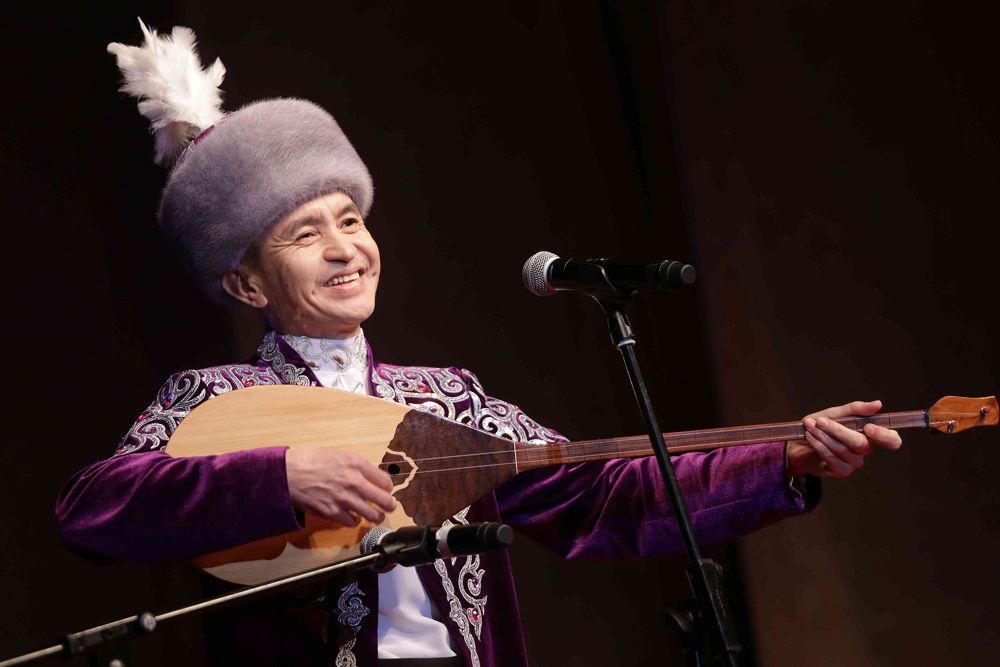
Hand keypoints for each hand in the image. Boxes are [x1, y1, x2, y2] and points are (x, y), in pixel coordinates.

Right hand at [285, 448, 395, 525]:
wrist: (287, 473)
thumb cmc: (309, 460)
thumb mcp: (338, 454)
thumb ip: (355, 466)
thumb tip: (368, 476)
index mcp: (357, 463)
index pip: (385, 480)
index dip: (387, 487)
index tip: (385, 489)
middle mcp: (354, 481)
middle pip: (385, 500)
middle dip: (389, 505)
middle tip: (389, 506)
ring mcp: (344, 499)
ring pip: (372, 515)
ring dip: (375, 516)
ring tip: (375, 515)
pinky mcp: (333, 513)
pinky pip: (352, 522)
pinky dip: (354, 520)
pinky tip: (351, 516)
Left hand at [786, 400, 902, 477]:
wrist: (798, 443)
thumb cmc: (821, 427)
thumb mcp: (836, 413)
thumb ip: (856, 409)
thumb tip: (878, 404)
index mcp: (870, 435)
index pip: (892, 440)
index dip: (884, 435)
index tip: (868, 427)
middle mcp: (866, 450)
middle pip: (862, 444)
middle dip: (839, 430)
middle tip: (821, 421)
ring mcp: (854, 462)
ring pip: (844, 450)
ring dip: (824, 436)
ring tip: (810, 426)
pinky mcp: (841, 471)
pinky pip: (833, 459)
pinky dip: (819, 446)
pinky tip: (811, 437)